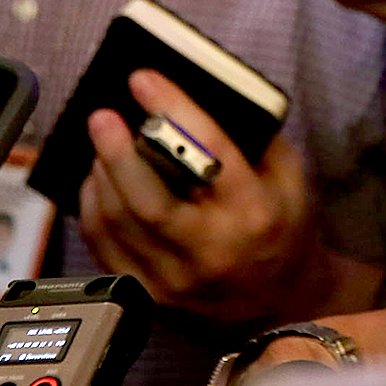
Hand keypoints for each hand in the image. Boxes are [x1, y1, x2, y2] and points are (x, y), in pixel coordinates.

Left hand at [79, 69, 363, 323]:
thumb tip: (198, 97)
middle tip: (101, 115)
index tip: (144, 79)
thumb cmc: (285, 231)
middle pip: (147, 198)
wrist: (283, 307)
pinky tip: (97, 182)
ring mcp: (175, 279)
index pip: (209, 151)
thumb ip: (253, 140)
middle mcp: (212, 247)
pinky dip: (93, 208)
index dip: (173, 109)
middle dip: (117, 151)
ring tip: (100, 144)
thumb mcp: (291, 180)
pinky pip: (105, 248)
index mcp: (254, 210)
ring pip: (118, 222)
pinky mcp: (149, 297)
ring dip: (102, 175)